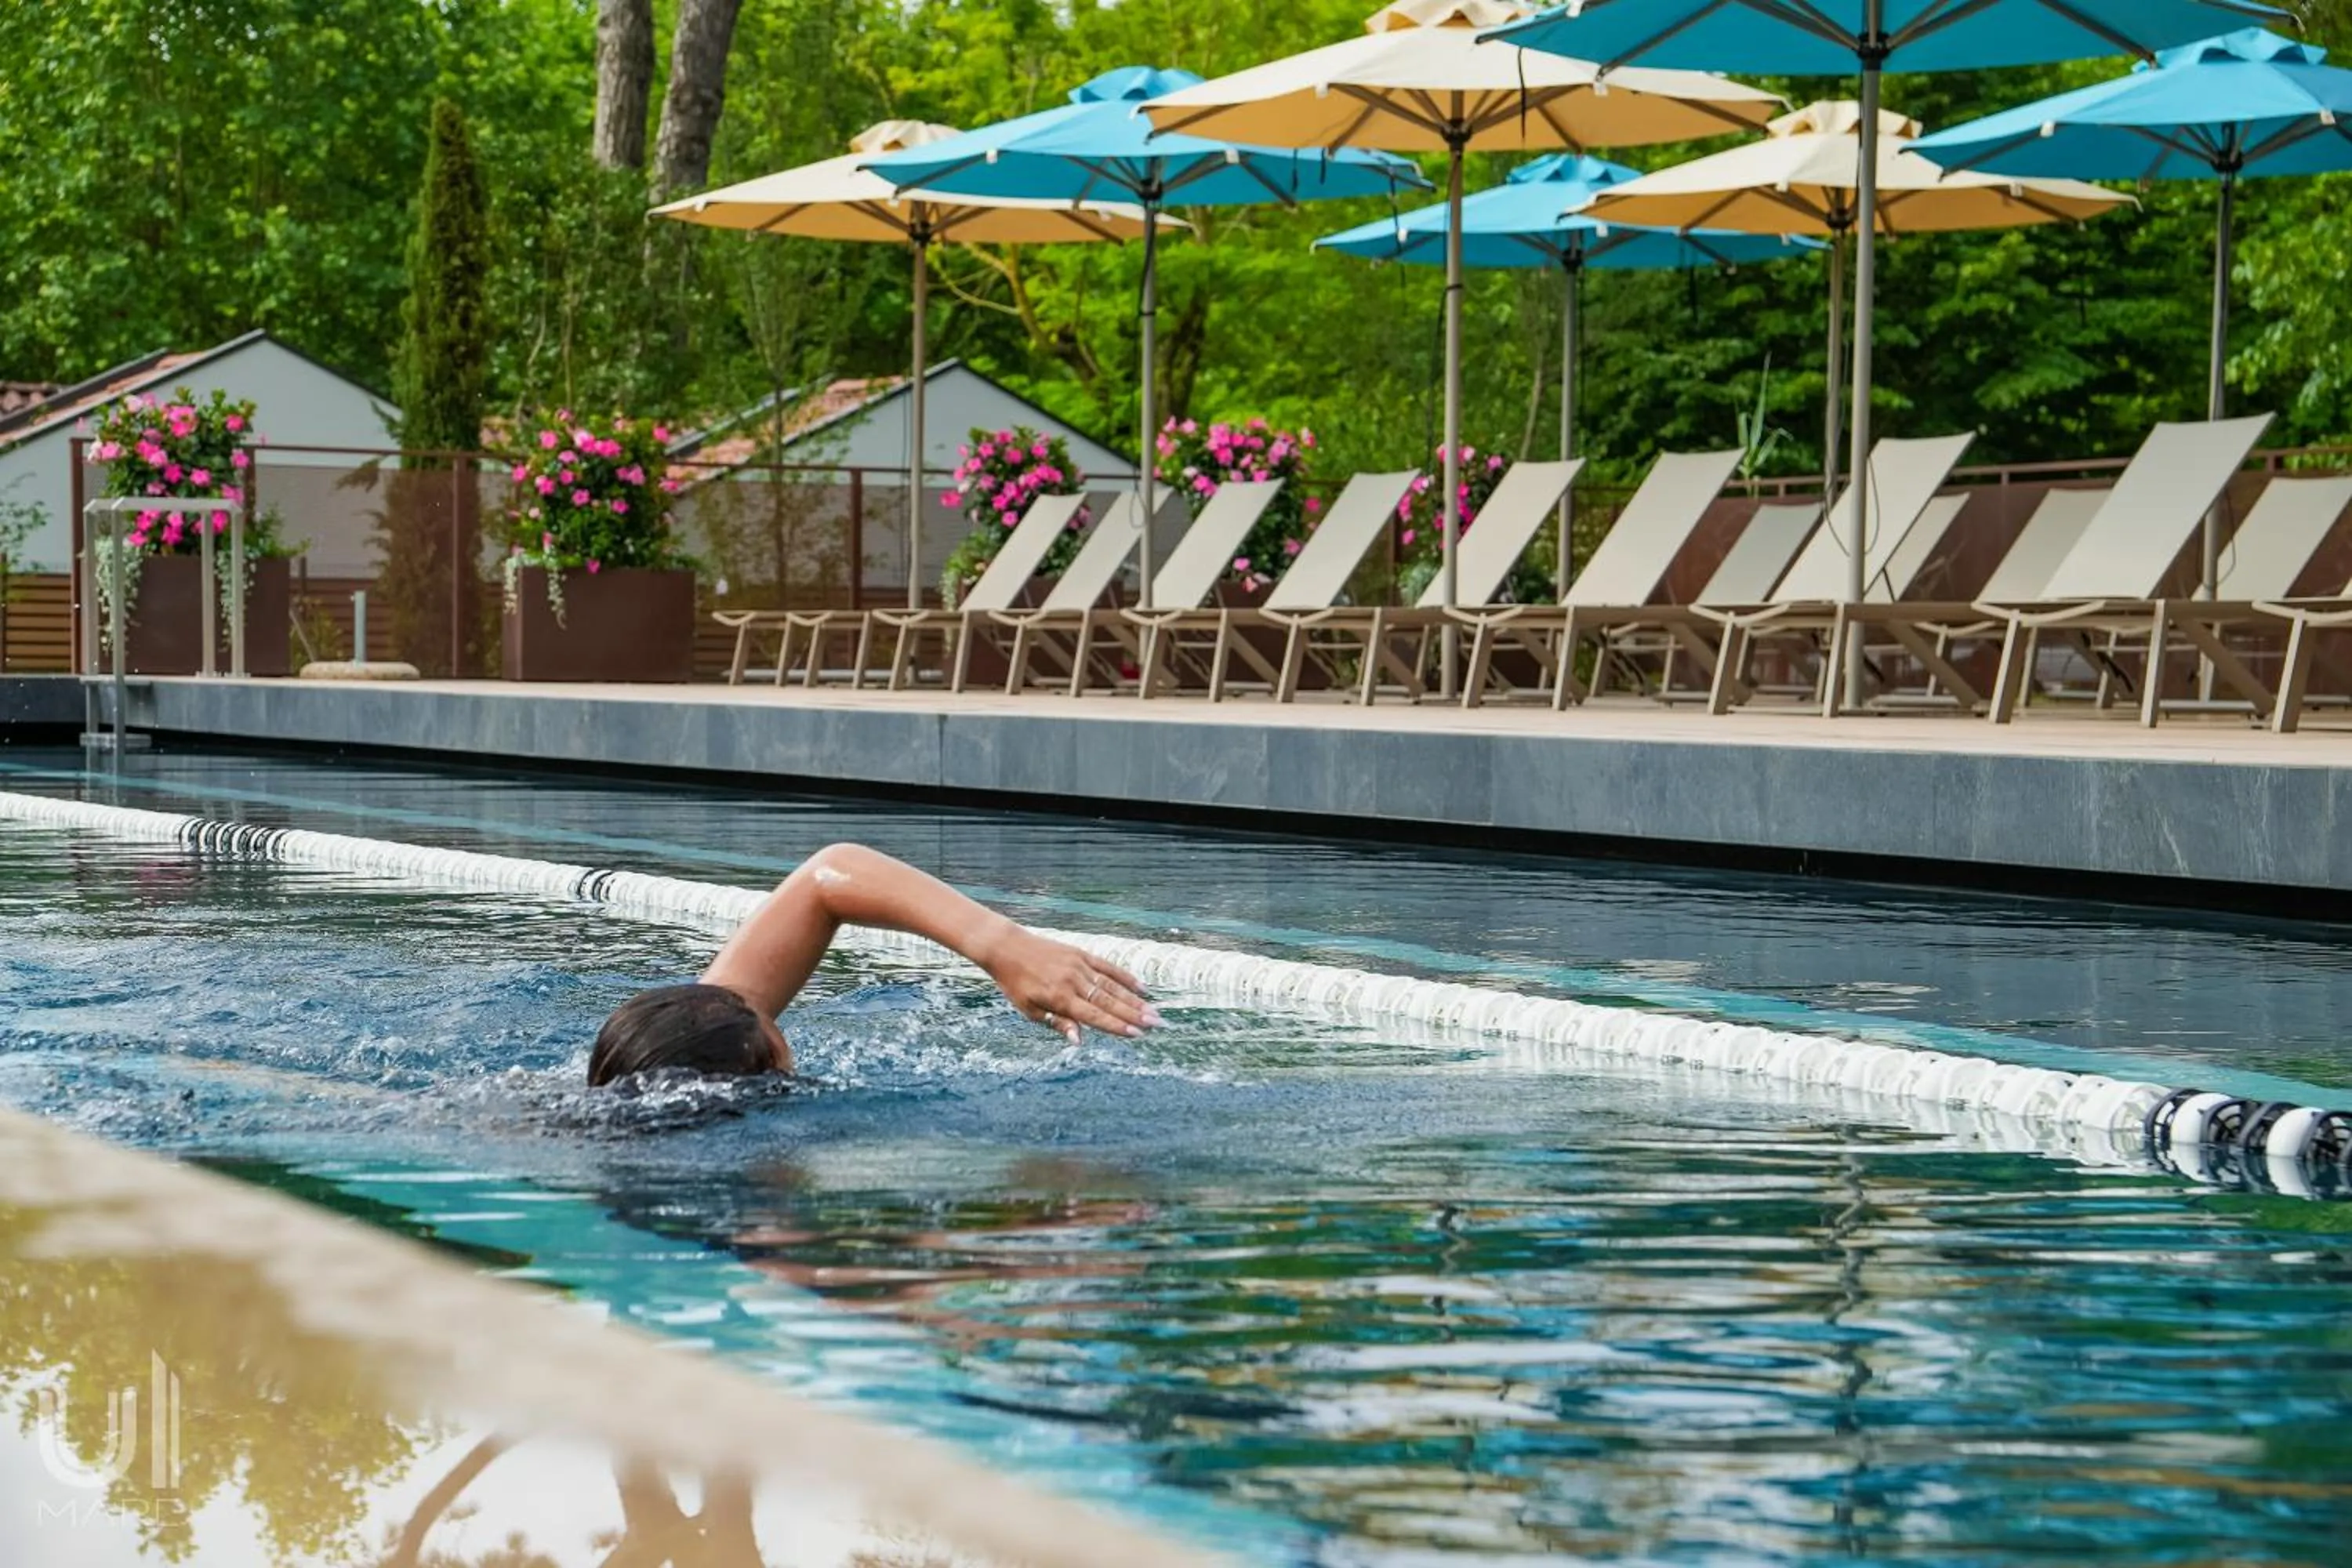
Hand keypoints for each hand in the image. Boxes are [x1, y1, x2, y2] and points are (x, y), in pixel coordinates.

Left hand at [977, 924, 1158, 1043]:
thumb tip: (1080, 1041)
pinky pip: (1107, 967)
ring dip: (1134, 999)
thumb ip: (1057, 1024)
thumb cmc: (1016, 984)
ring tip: (1153, 1011)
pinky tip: (1140, 987)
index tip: (1136, 1034)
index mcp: (1059, 998)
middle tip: (1156, 1024)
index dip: (1116, 1025)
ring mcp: (1079, 965)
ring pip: (1112, 985)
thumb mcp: (1029, 1010)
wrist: (1008, 947)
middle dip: (1134, 1014)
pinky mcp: (1081, 954)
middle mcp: (1073, 981)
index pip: (1094, 1015)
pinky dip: (1124, 977)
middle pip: (1109, 1000)